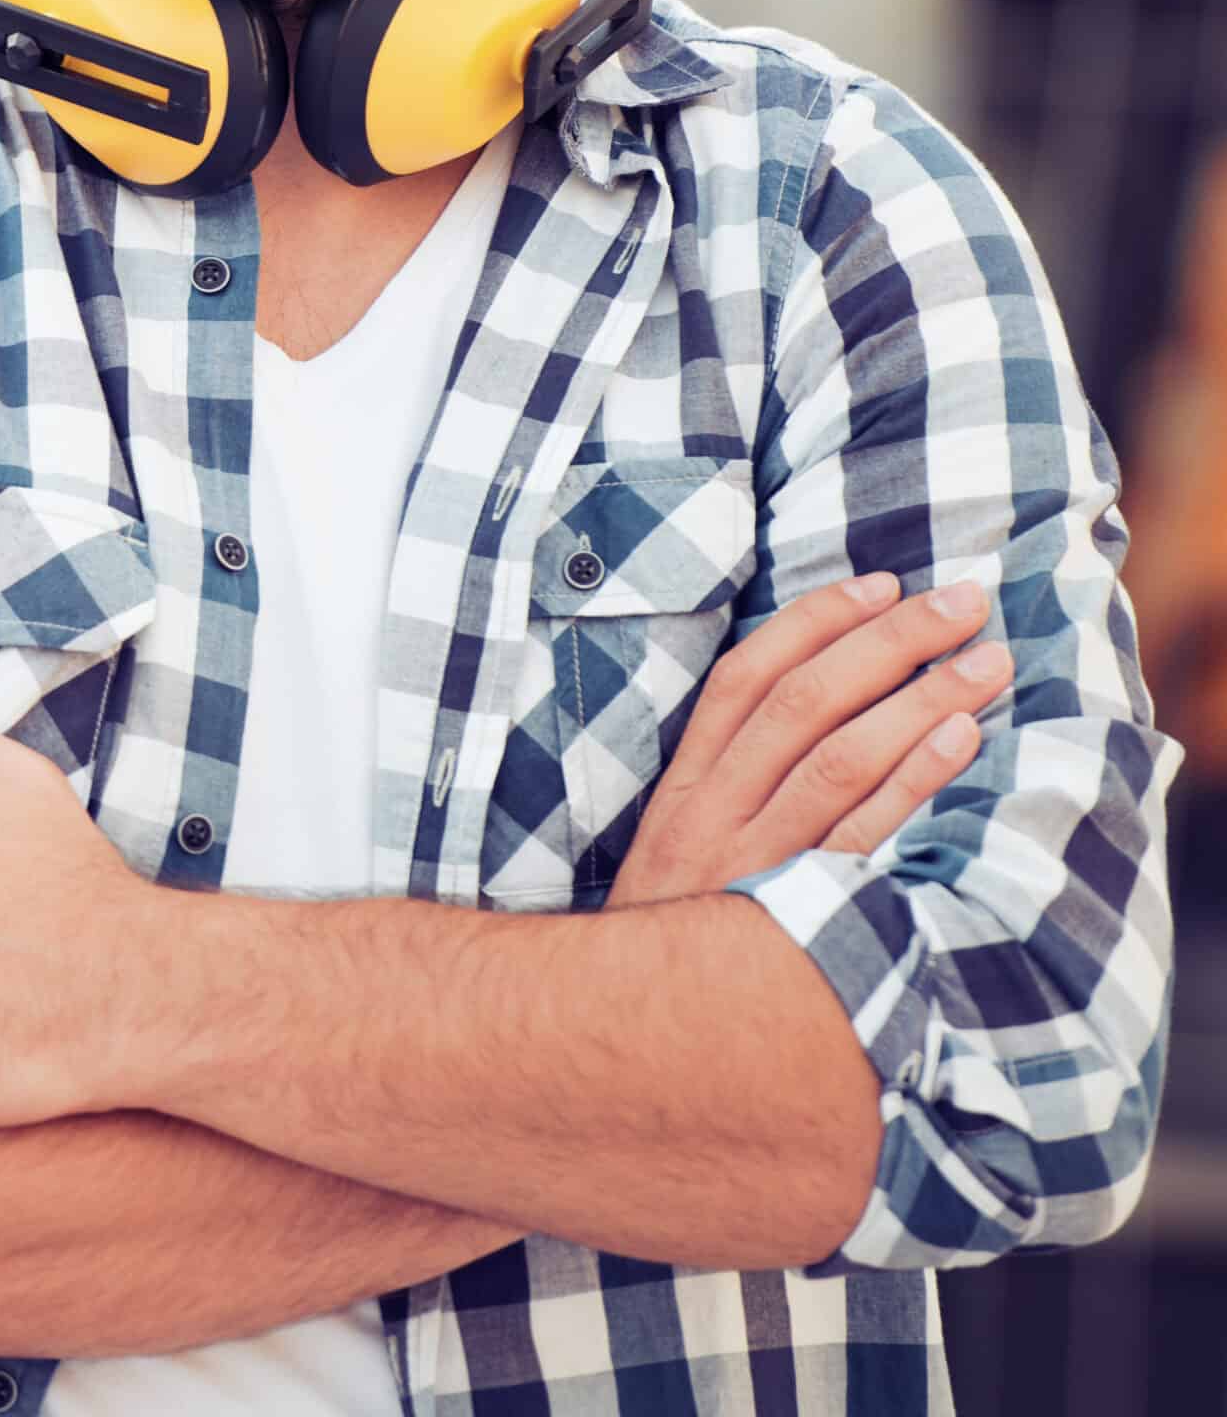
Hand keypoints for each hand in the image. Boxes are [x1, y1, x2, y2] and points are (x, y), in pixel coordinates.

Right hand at [605, 571, 1009, 910]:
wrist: (638, 1041)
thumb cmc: (683, 931)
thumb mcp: (687, 847)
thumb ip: (736, 779)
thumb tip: (826, 702)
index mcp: (687, 786)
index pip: (746, 677)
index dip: (815, 622)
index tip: (881, 583)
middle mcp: (714, 813)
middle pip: (804, 702)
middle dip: (890, 641)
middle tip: (962, 602)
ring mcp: (754, 863)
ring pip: (839, 757)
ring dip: (920, 699)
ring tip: (987, 662)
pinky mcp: (795, 915)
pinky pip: (861, 836)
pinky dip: (912, 779)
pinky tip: (961, 740)